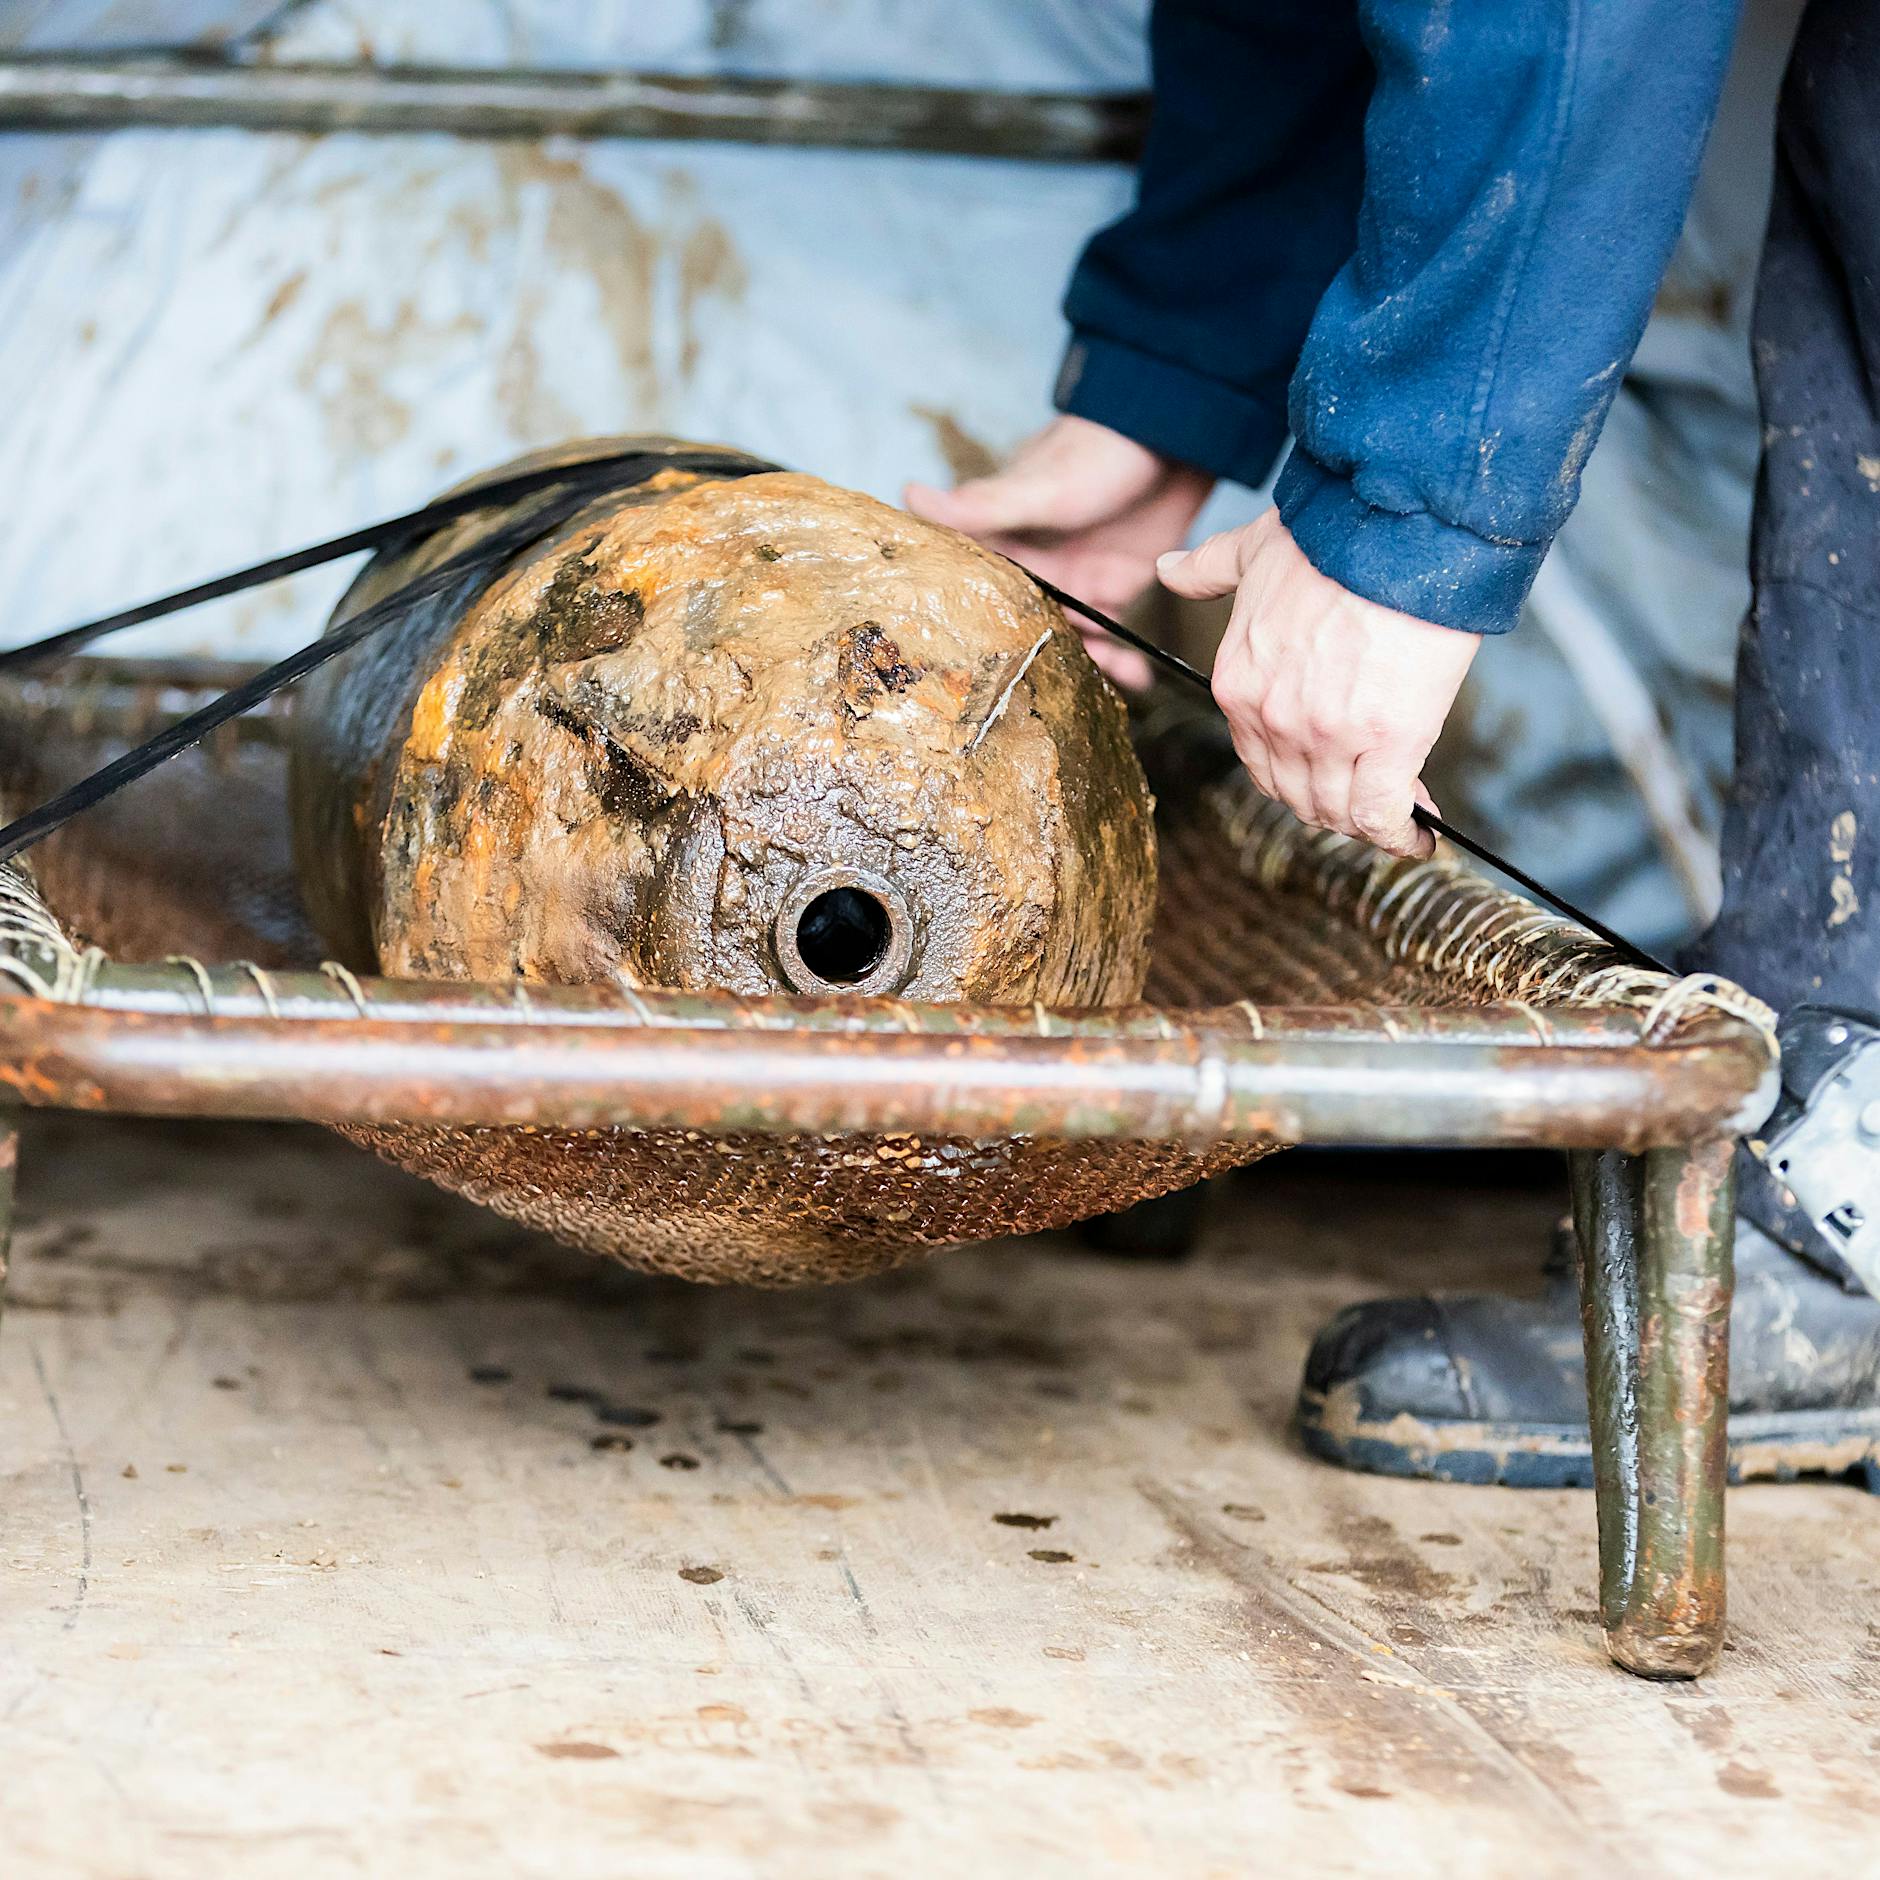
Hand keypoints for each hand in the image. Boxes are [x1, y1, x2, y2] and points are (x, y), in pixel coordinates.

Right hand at [905, 414, 1212, 688]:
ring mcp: (1074, 582)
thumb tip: (909, 495)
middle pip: (1020, 629)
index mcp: (1004, 541)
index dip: (966, 632)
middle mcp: (1033, 567)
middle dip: (1025, 668)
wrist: (1173, 436)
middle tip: (1029, 708)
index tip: (958, 676)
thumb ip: (982, 506)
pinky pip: (1111, 638)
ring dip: (1076, 671)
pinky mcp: (1113, 590)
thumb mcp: (1038, 486)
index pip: (972, 592)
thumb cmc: (1097, 451)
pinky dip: (1122, 663)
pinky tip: (1135, 682)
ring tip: (1087, 698)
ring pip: (1065, 641)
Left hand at [1158, 511, 1479, 857]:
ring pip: (1339, 811)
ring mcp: (1325, 734)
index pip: (1260, 761)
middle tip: (1371, 798)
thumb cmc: (1334, 535)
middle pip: (1297, 795)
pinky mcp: (1385, 740)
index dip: (1299, 774)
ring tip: (1401, 816)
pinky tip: (1421, 833)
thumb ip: (1207, 570)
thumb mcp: (1250, 550)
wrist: (1397, 524)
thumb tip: (1167, 567)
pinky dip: (1400, 832)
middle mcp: (1271, 718)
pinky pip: (1381, 812)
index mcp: (1237, 684)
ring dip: (1368, 822)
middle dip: (1332, 805)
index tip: (1333, 769)